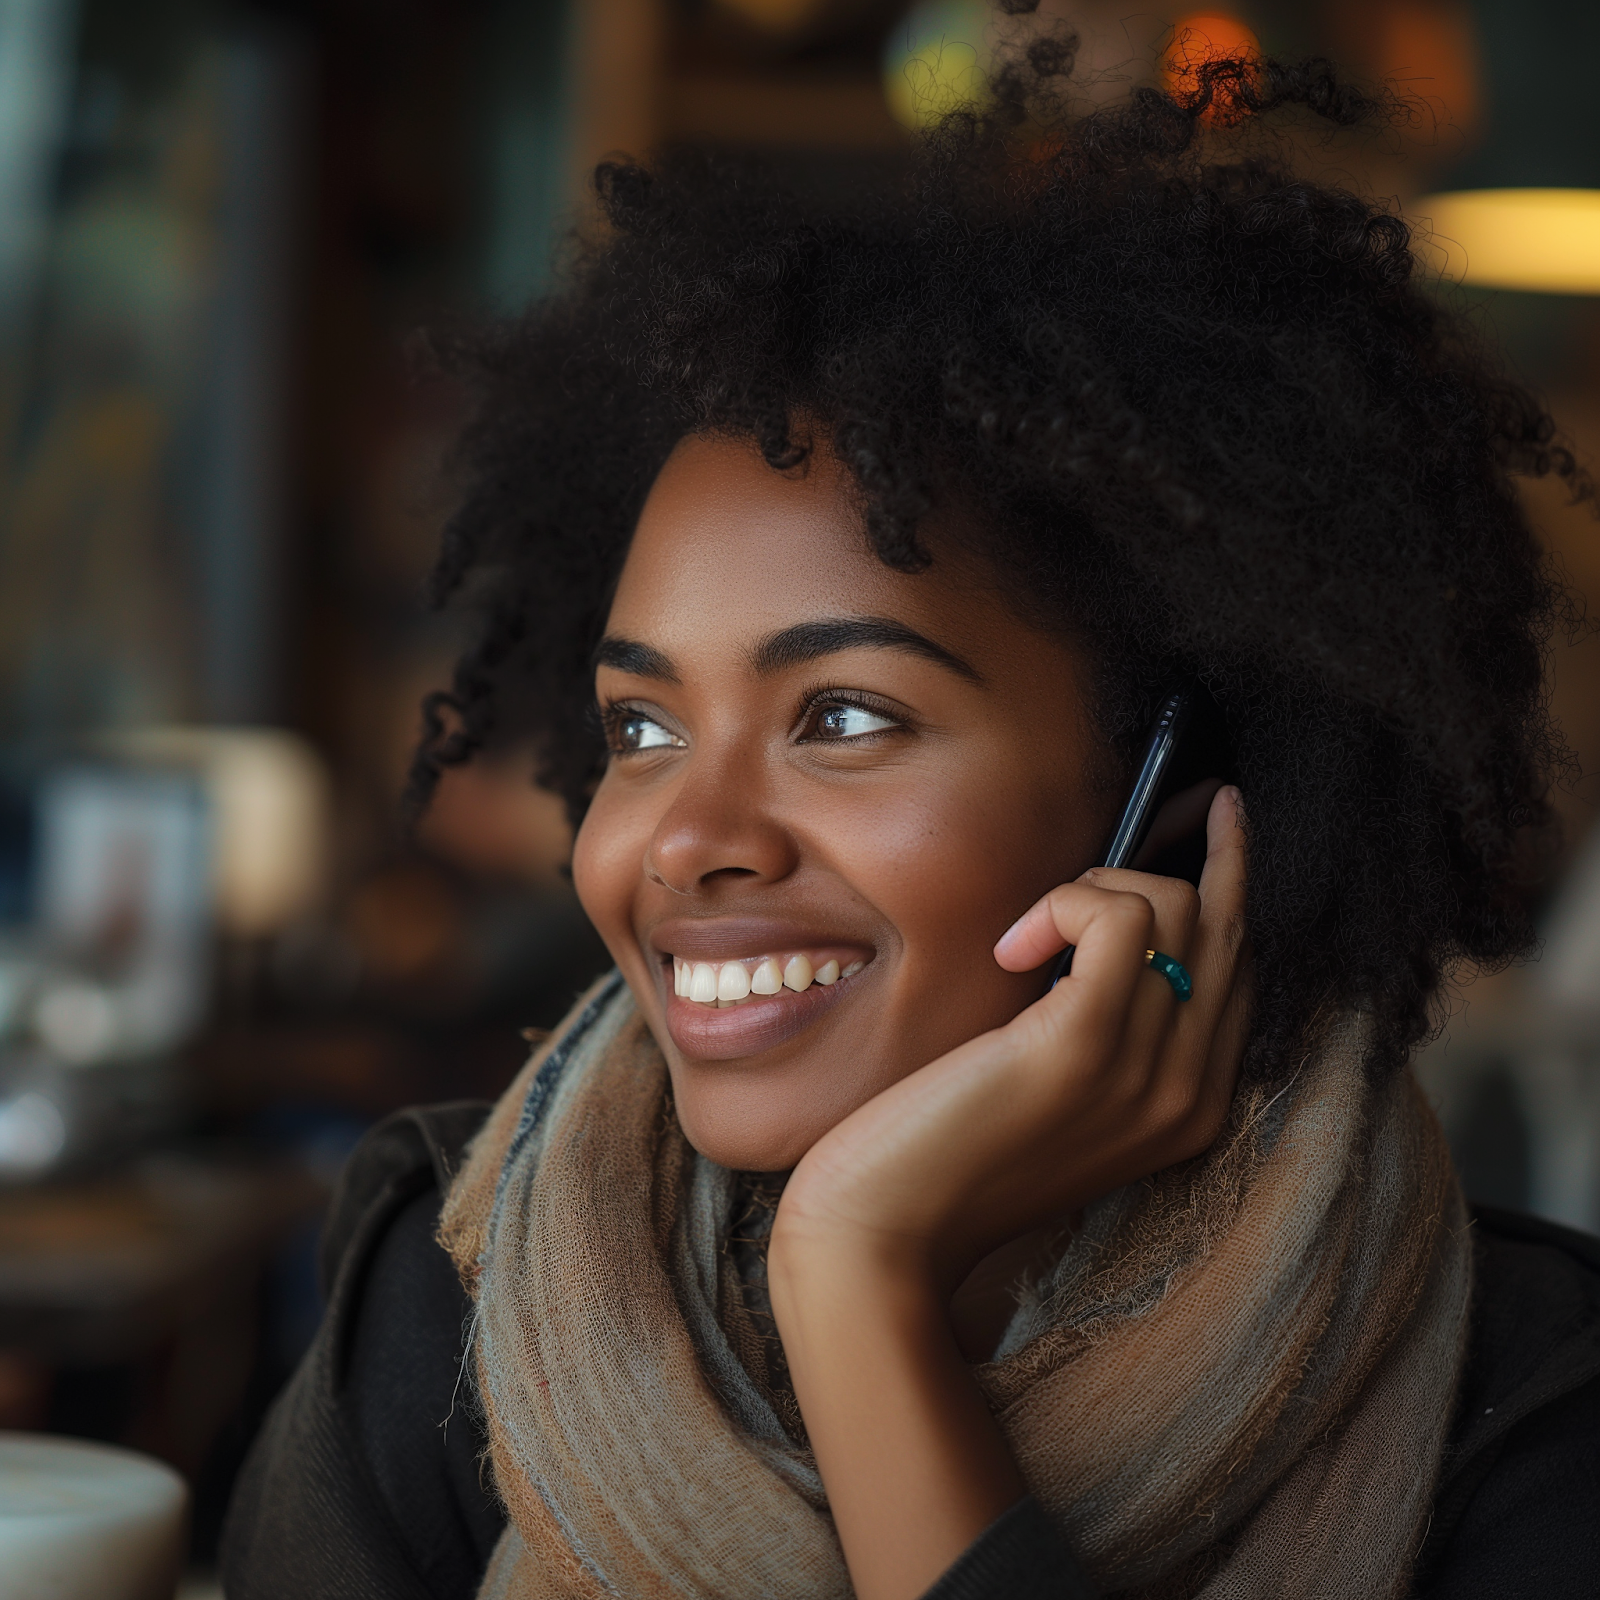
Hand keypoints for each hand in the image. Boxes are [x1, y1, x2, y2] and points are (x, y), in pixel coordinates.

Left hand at [774, 782, 1251, 1295]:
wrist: (887, 1233)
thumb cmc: (949, 1148)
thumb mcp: (1050, 1083)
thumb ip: (1099, 1020)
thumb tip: (1103, 921)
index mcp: (1190, 1106)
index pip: (1239, 969)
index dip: (1234, 884)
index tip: (1220, 817)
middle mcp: (1189, 1092)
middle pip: (1225, 929)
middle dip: (1206, 852)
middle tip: (1189, 795)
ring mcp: (1146, 1073)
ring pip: (1177, 908)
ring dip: (1098, 888)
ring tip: (1029, 937)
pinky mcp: (1083, 1047)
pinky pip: (1120, 918)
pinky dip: (1067, 903)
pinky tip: (1014, 949)